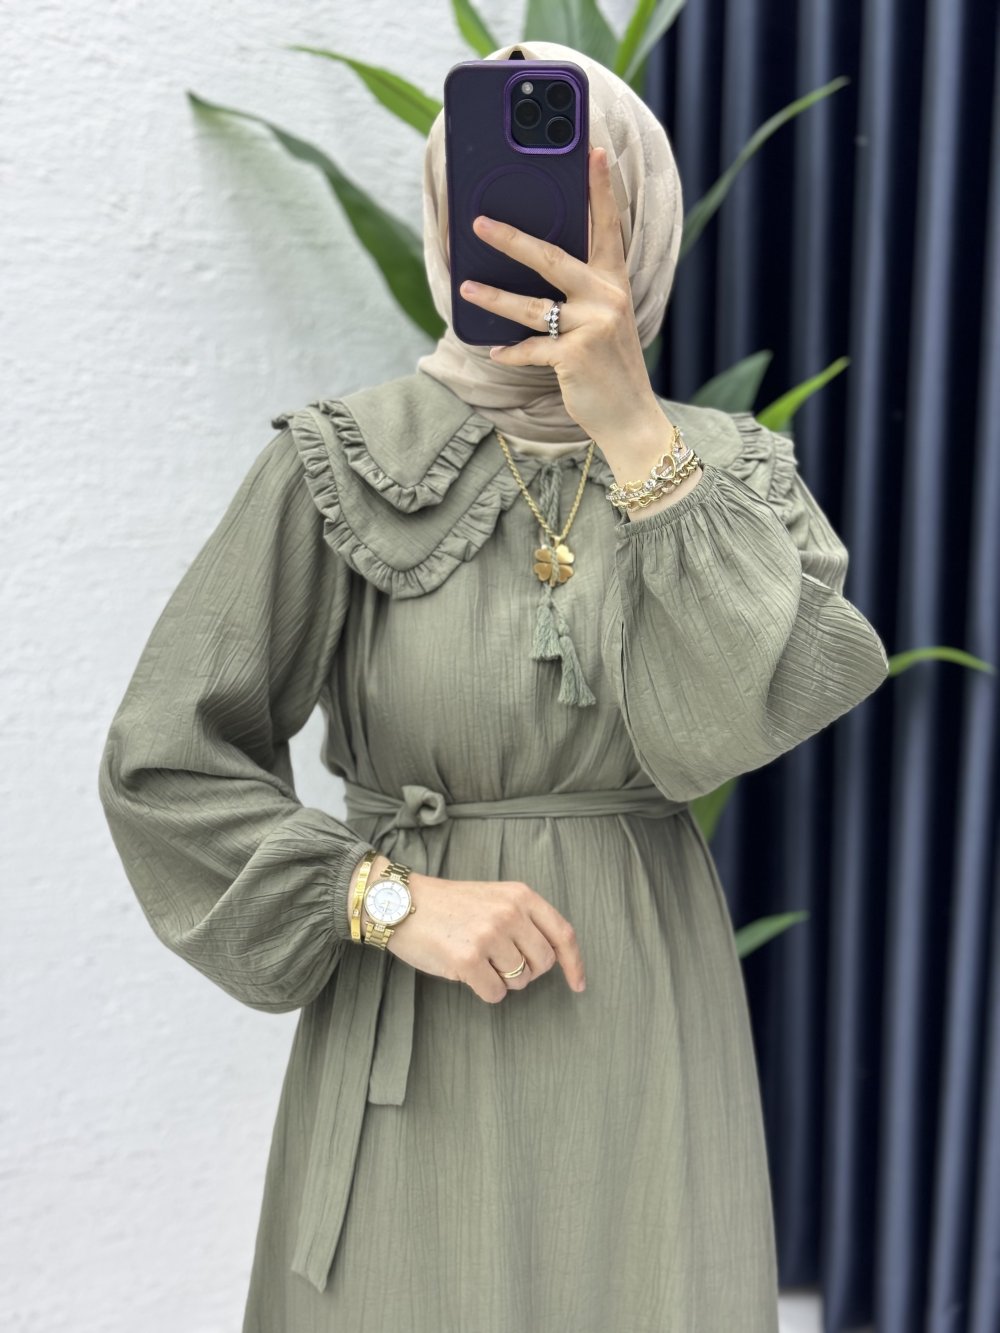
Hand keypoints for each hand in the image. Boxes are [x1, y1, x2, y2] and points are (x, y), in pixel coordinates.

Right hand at [386, 869, 586, 1003]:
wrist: (402, 903)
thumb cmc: (450, 905)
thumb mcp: (495, 897)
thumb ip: (524, 919)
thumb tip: (553, 958)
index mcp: (520, 896)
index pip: (563, 934)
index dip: (575, 964)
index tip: (579, 985)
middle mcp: (509, 913)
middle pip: (543, 964)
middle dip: (526, 971)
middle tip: (500, 961)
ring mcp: (489, 935)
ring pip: (520, 981)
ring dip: (502, 979)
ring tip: (478, 959)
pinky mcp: (468, 959)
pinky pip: (496, 993)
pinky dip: (484, 989)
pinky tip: (466, 971)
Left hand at [458, 145, 658, 444]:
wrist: (631, 416)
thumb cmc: (610, 368)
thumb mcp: (605, 323)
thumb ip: (581, 296)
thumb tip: (534, 272)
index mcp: (614, 284)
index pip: (607, 227)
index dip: (600, 189)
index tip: (593, 151)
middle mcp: (607, 299)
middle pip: (551, 257)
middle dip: (511, 239)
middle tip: (480, 222)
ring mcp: (593, 327)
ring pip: (531, 306)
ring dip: (494, 298)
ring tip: (466, 288)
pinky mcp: (576, 357)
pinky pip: (531, 349)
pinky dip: (511, 353)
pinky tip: (494, 351)